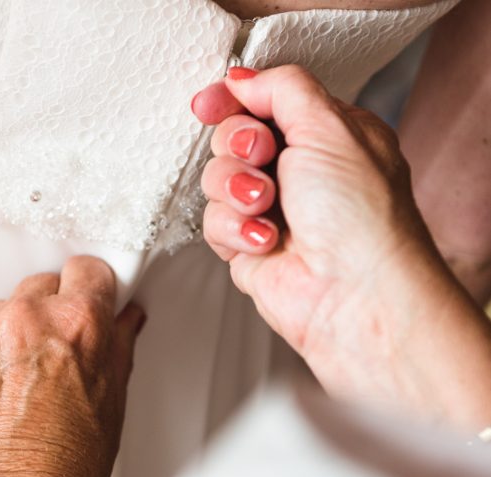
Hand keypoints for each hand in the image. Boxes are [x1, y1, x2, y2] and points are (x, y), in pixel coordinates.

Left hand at [0, 256, 145, 476]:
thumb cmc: (62, 467)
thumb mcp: (111, 401)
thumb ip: (119, 346)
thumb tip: (125, 320)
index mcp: (77, 324)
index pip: (88, 269)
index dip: (92, 285)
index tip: (90, 294)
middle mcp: (28, 319)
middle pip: (43, 284)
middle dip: (54, 308)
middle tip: (59, 347)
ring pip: (5, 309)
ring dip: (17, 331)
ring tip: (25, 378)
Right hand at [193, 66, 490, 429]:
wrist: (354, 298)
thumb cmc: (361, 221)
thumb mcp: (331, 127)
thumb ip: (284, 89)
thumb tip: (243, 80)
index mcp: (326, 135)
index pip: (265, 102)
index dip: (233, 99)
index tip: (213, 103)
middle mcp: (298, 171)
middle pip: (232, 137)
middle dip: (239, 146)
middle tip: (262, 157)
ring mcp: (271, 209)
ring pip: (216, 179)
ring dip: (237, 190)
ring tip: (268, 206)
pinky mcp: (248, 244)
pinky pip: (214, 221)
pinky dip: (235, 229)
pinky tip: (267, 241)